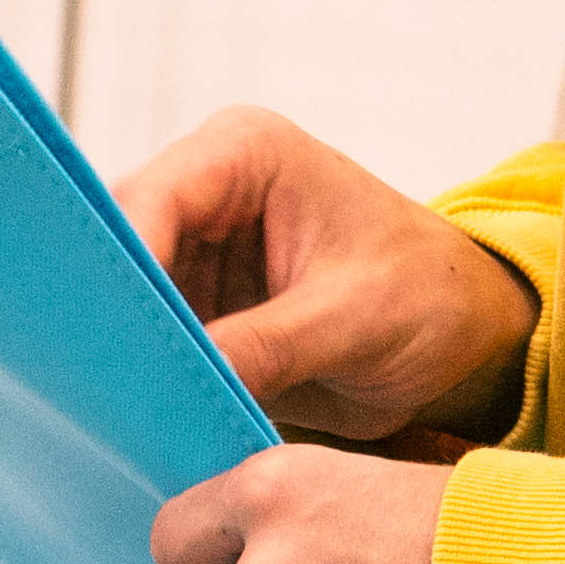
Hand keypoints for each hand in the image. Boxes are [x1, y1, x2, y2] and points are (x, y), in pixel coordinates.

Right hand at [114, 106, 534, 446]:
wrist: (467, 336)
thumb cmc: (429, 297)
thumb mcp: (350, 321)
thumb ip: (261, 346)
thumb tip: (173, 385)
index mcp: (245, 153)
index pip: (151, 200)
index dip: (122, 269)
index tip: (109, 342)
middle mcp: (207, 190)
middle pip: (121, 245)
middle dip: (114, 313)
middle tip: (96, 382)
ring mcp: (199, 247)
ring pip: (124, 296)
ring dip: (125, 348)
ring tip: (114, 404)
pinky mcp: (201, 302)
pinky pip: (150, 334)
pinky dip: (148, 371)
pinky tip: (138, 410)